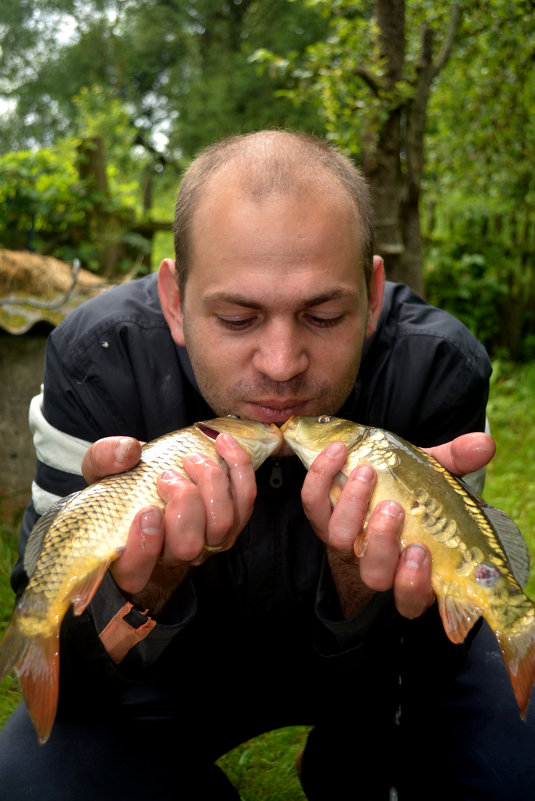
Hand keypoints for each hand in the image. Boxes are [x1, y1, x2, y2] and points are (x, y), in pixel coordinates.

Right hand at [81, 433, 256, 612]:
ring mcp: (208, 542)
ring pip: (222, 525)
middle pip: (187, 546)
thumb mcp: (100, 468)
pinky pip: (245, 500)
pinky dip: (238, 467)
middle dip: (182, 504)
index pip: (136, 573)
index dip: (143, 548)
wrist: (157, 476)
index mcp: (132, 555)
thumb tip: (128, 451)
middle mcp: (173, 556)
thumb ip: (104, 458)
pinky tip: (222, 442)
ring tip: (192, 460)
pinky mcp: (233, 520)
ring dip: (210, 484)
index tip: (147, 512)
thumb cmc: (124, 482)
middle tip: (166, 476)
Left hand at [300, 431, 494, 618]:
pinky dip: (321, 476)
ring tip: (366, 473)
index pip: (410, 599)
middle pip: (373, 573)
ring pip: (339, 541)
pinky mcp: (321, 517)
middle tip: (392, 508)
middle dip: (381, 542)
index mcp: (411, 569)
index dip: (412, 585)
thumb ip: (459, 463)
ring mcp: (345, 542)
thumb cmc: (411, 492)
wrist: (373, 478)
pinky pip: (313, 504)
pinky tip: (338, 450)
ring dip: (352, 506)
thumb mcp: (438, 479)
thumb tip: (483, 444)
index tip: (420, 553)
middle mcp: (375, 563)